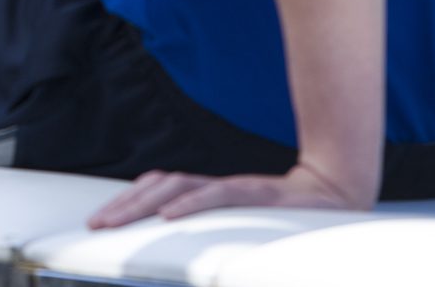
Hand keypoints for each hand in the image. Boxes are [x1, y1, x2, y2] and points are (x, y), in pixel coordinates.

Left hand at [87, 160, 373, 228]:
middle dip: (123, 205)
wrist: (338, 196)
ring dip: (143, 204)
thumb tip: (178, 247)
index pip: (159, 189)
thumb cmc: (288, 221)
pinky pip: (217, 195)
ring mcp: (234, 188)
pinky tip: (169, 216)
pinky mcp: (256, 195)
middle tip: (95, 224)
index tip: (101, 221)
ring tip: (117, 222)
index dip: (128, 201)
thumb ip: (214, 234)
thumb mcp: (241, 230)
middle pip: (159, 186)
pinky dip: (190, 203)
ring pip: (178, 187)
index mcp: (211, 195)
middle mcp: (216, 186)